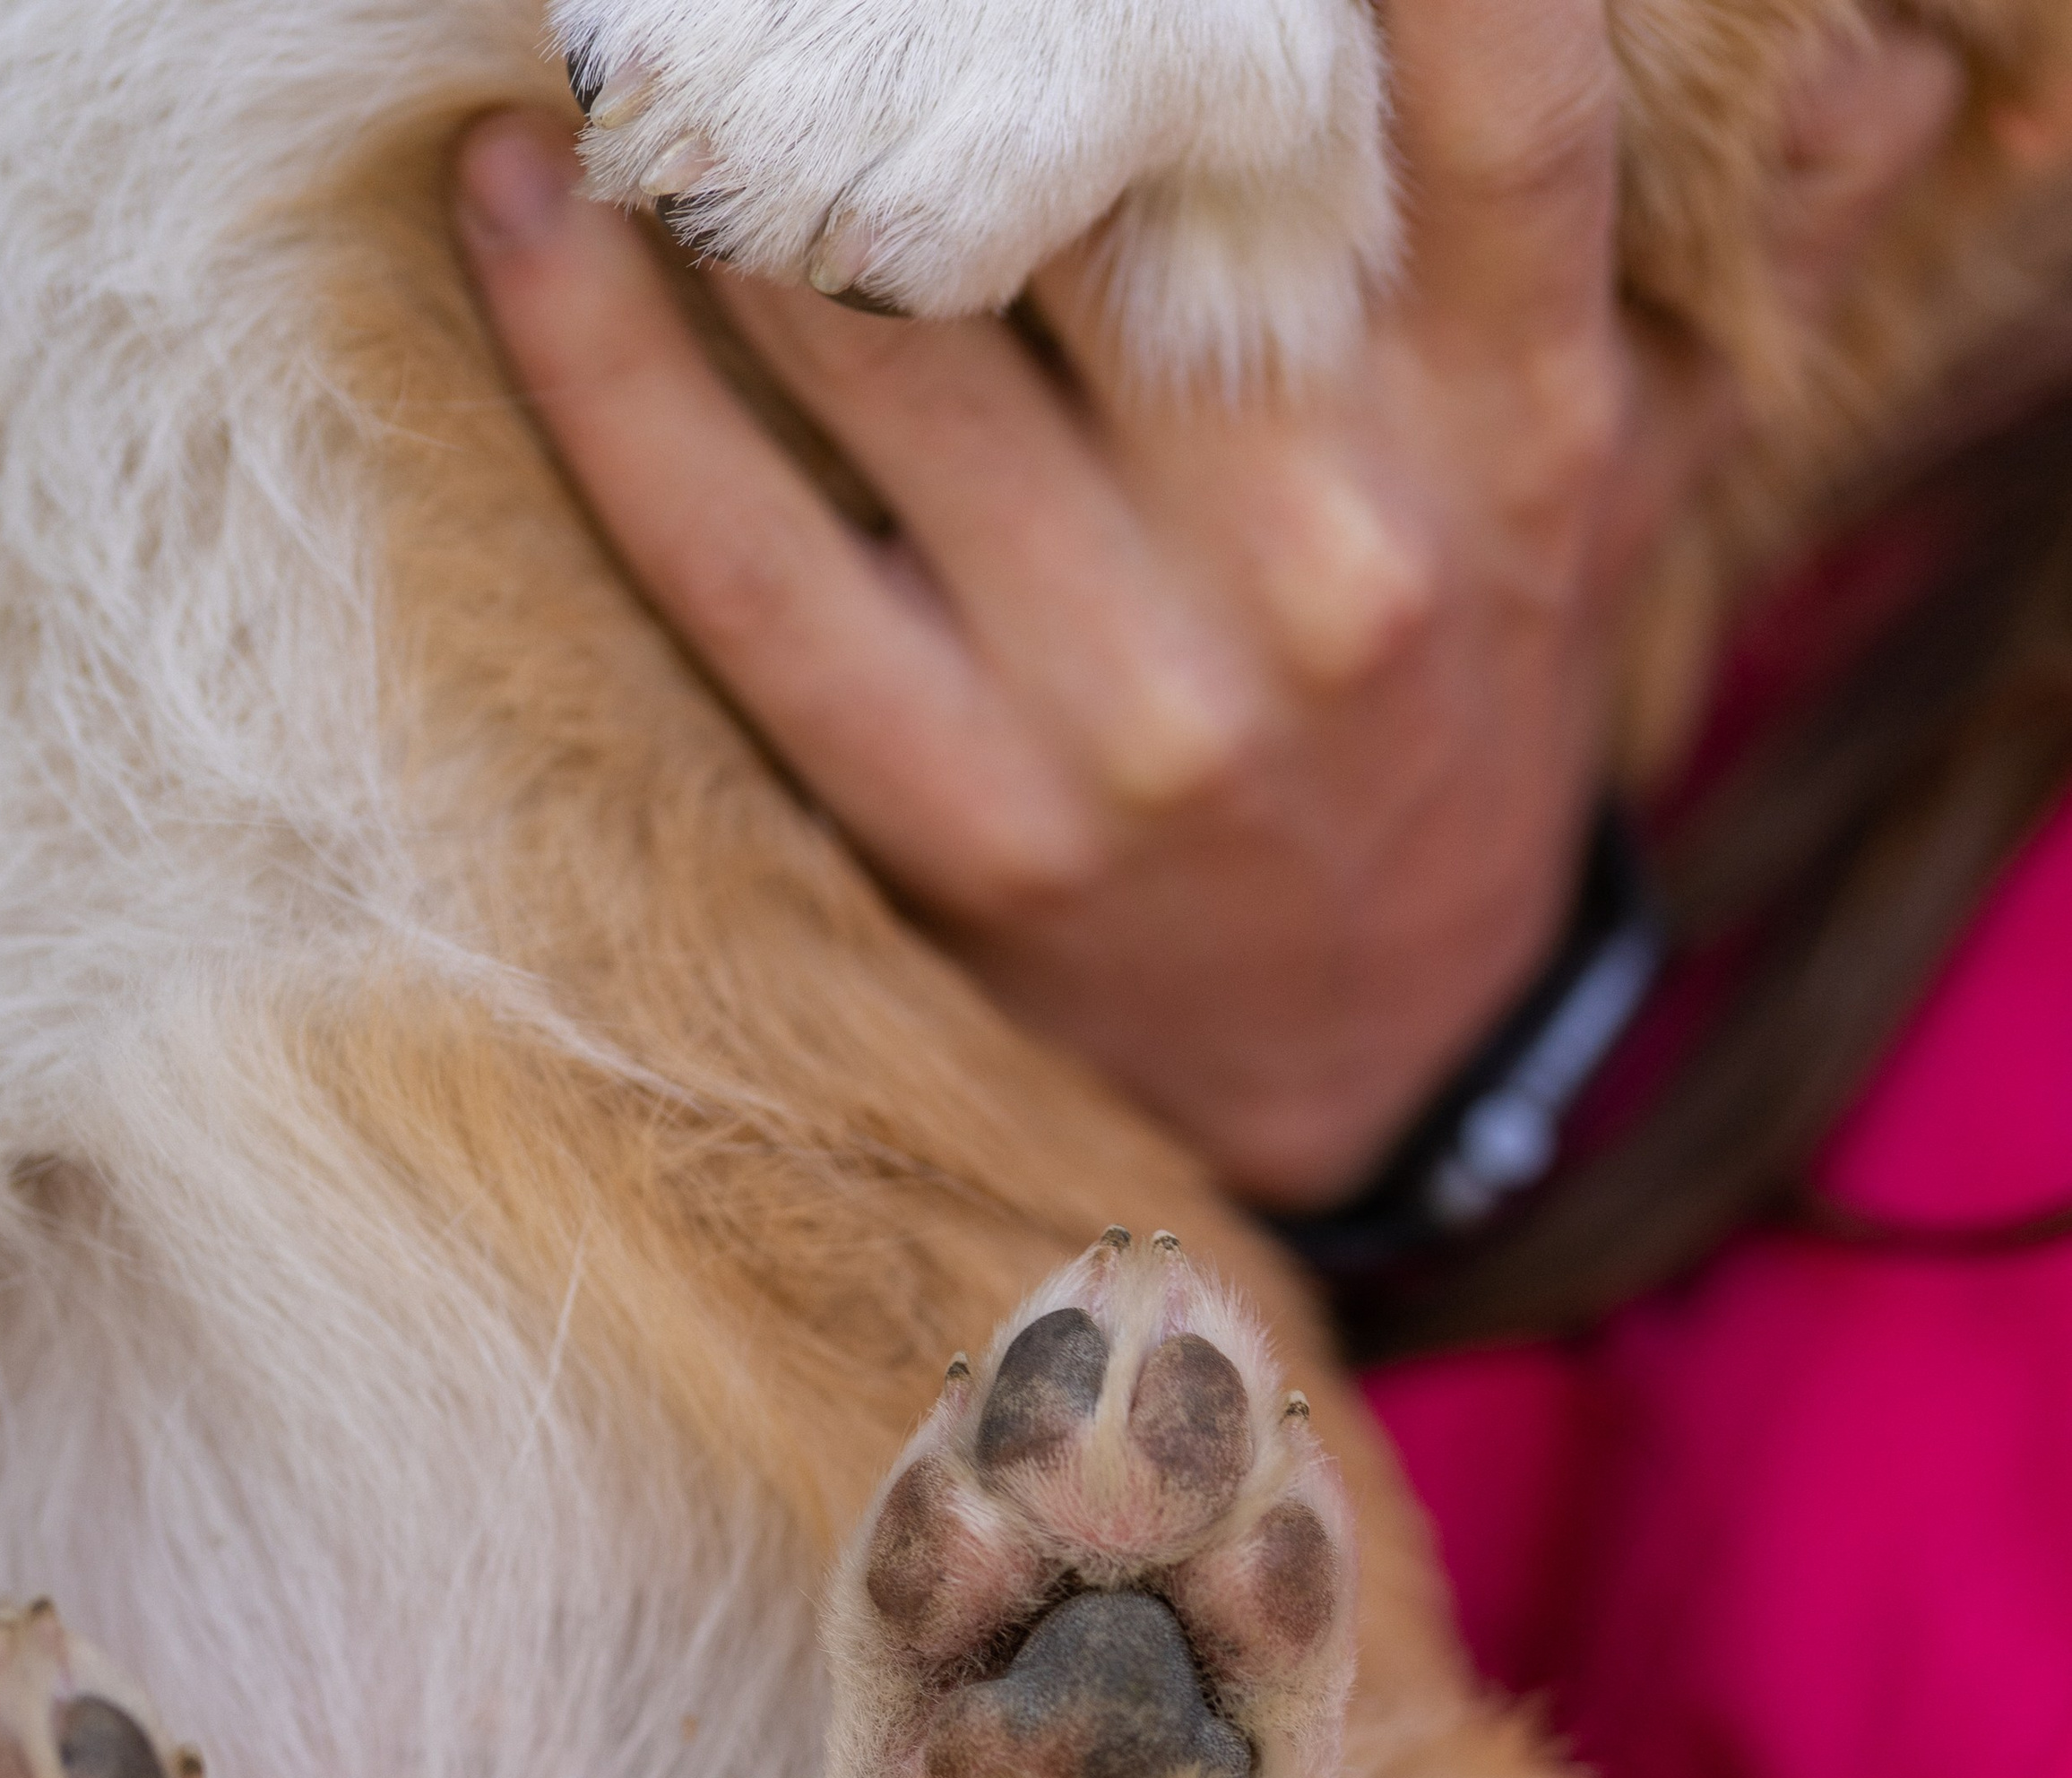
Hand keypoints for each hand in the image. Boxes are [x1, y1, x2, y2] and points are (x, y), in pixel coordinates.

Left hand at [455, 20, 1958, 1205]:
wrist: (1355, 1058)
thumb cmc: (1462, 714)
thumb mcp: (1612, 493)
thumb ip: (1666, 271)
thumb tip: (1863, 65)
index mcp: (1505, 437)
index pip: (1503, 135)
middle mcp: (1328, 556)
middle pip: (1101, 181)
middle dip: (943, 16)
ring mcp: (1131, 700)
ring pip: (881, 335)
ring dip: (723, 147)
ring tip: (636, 27)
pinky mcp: (961, 812)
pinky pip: (740, 547)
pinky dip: (602, 362)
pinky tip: (529, 211)